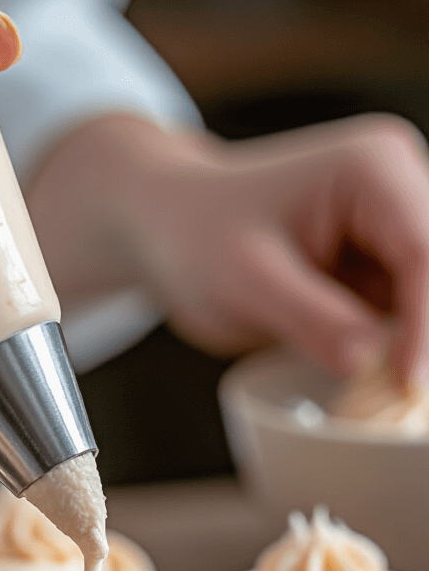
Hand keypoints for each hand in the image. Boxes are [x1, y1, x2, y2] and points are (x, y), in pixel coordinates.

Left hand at [28, 113, 428, 383]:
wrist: (168, 227)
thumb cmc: (196, 237)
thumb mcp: (246, 282)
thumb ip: (312, 319)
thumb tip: (371, 364)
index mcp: (373, 168)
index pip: (424, 252)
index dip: (425, 325)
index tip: (407, 385)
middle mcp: (400, 190)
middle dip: (428, 339)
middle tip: (408, 400)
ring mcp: (396, 231)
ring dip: (419, 350)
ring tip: (399, 401)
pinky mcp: (384, 272)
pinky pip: (411, 320)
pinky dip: (405, 356)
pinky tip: (391, 392)